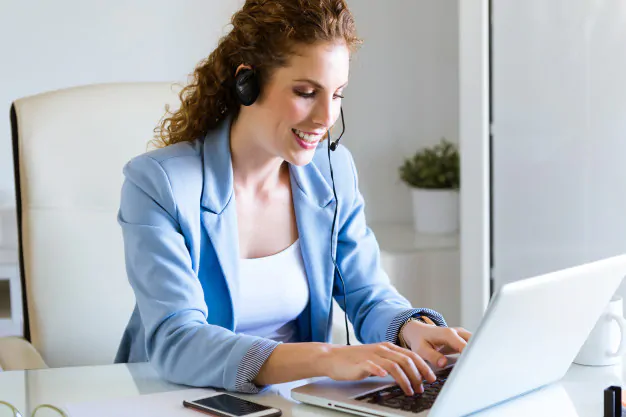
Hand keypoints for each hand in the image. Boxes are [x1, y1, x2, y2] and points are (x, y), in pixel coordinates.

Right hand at [322, 342, 436, 395]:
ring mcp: (372, 355)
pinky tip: (385, 376)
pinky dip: (380, 370)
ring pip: (394, 365)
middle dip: (418, 375)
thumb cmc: (355, 361)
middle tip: (422, 387)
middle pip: (406, 360)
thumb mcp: (378, 359)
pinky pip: (372, 366)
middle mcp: (382, 349)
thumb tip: (411, 375)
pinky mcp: (360, 363)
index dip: (423, 367)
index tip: (431, 378)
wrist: (333, 357)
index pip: (411, 355)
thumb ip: (392, 363)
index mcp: (388, 347)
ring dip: (405, 379)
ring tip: (410, 390)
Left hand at [401, 321, 471, 368]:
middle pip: (475, 344)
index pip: (465, 346)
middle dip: (478, 356)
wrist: (419, 331)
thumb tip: (444, 363)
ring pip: (477, 344)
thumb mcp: (421, 349)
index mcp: (448, 334)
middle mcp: (458, 332)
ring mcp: (462, 334)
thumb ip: (432, 356)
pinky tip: (474, 364)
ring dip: (478, 355)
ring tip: (477, 368)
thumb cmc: (420, 340)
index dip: (470, 357)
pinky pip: (474, 345)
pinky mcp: (464, 338)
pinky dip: (475, 354)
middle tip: (478, 370)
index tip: (472, 369)